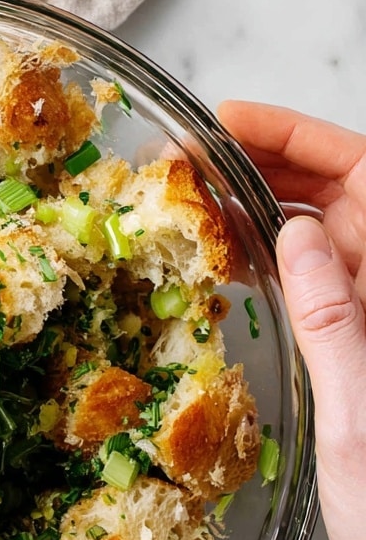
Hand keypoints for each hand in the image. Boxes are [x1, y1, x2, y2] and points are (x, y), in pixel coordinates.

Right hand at [219, 102, 365, 539]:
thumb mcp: (361, 417)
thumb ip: (337, 319)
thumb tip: (294, 234)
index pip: (365, 178)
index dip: (297, 137)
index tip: (228, 122)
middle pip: (341, 196)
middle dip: (266, 162)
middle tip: (191, 159)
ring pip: (322, 237)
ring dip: (261, 209)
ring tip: (196, 200)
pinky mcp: (357, 354)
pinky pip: (313, 287)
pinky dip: (269, 262)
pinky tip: (230, 261)